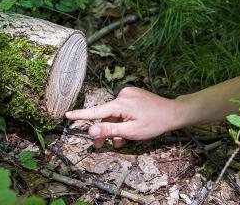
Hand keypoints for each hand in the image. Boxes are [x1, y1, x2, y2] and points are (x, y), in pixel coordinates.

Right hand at [65, 87, 183, 147]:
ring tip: (118, 142)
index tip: (66, 115)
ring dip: (114, 127)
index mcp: (120, 103)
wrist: (173, 113)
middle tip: (98, 146)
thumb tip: (90, 130)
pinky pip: (121, 109)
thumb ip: (109, 130)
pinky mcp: (133, 95)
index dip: (80, 115)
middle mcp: (122, 95)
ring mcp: (128, 94)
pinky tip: (126, 130)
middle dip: (102, 130)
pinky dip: (121, 120)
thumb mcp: (130, 131)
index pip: (96, 111)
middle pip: (105, 114)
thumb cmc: (154, 123)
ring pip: (114, 113)